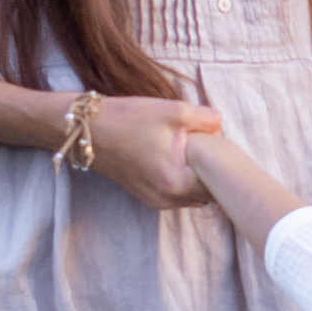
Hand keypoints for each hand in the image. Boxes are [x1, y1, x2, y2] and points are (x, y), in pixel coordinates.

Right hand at [87, 96, 222, 208]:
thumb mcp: (173, 110)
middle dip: (211, 172)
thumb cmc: (128, 120)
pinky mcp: (144, 195)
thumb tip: (221, 125)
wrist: (86, 130)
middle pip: (207, 192)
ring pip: (191, 194)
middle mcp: (167, 199)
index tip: (222, 147)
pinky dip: (181, 178)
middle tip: (209, 146)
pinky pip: (175, 192)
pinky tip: (175, 156)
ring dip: (196, 176)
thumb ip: (207, 119)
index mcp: (176, 183)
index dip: (225, 166)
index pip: (218, 186)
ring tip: (191, 150)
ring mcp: (154, 200)